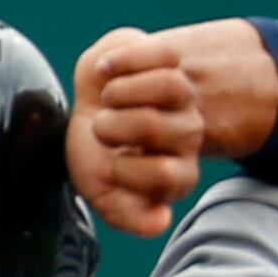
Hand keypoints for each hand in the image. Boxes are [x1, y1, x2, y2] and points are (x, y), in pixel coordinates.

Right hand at [69, 27, 205, 237]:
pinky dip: (121, 60)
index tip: (108, 166)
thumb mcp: (100, 191)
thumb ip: (127, 215)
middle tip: (100, 129)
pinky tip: (108, 71)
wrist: (89, 105)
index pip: (165, 176)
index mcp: (177, 174)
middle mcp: (188, 136)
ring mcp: (185, 97)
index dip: (125, 170)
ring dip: (121, 91)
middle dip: (113, 126)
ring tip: (107, 98)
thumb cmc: (96, 152)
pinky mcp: (173, 61)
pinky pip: (161, 56)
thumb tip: (159, 221)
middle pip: (156, 126)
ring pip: (169, 87)